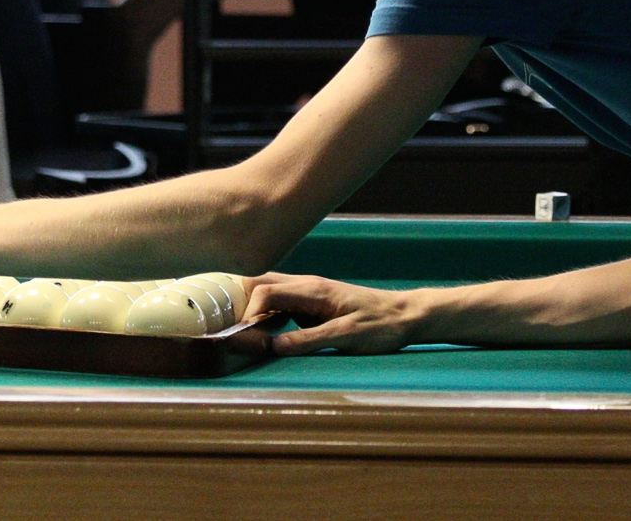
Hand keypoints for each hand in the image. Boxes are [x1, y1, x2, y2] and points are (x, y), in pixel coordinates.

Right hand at [243, 273, 426, 354]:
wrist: (406, 315)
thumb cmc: (381, 325)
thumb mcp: (347, 336)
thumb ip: (310, 340)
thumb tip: (272, 347)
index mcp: (313, 290)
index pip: (265, 291)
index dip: (247, 312)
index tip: (240, 336)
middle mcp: (307, 286)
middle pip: (260, 283)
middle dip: (238, 301)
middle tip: (224, 327)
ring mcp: (309, 293)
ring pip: (268, 290)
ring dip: (249, 305)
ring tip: (233, 327)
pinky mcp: (313, 304)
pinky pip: (280, 302)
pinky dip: (263, 311)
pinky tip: (257, 328)